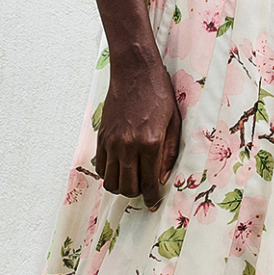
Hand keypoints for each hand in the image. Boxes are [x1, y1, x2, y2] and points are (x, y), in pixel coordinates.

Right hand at [95, 51, 181, 210]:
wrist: (134, 71)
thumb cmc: (158, 94)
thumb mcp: (173, 123)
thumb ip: (169, 153)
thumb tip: (162, 178)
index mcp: (150, 143)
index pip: (149, 183)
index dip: (152, 197)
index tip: (154, 203)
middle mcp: (128, 146)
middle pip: (127, 187)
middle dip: (138, 194)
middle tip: (145, 189)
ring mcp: (112, 142)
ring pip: (111, 181)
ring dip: (122, 186)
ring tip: (132, 180)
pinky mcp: (102, 137)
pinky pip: (101, 167)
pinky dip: (109, 174)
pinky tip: (120, 168)